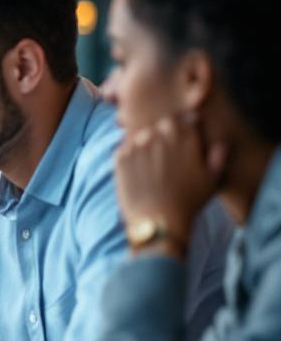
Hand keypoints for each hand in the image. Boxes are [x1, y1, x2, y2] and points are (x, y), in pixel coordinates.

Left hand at [115, 114, 226, 252]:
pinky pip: (124, 148)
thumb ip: (218, 157)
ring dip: (145, 144)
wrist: (158, 220)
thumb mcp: (211, 181)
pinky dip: (129, 156)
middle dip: (164, 135)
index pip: (184, 119)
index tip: (183, 142)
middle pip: (161, 124)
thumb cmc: (188, 202)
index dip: (184, 129)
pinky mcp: (120, 157)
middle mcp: (160, 137)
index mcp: (185, 137)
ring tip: (151, 165)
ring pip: (141, 134)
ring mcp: (138, 146)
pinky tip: (137, 172)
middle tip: (165, 155)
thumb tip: (221, 144)